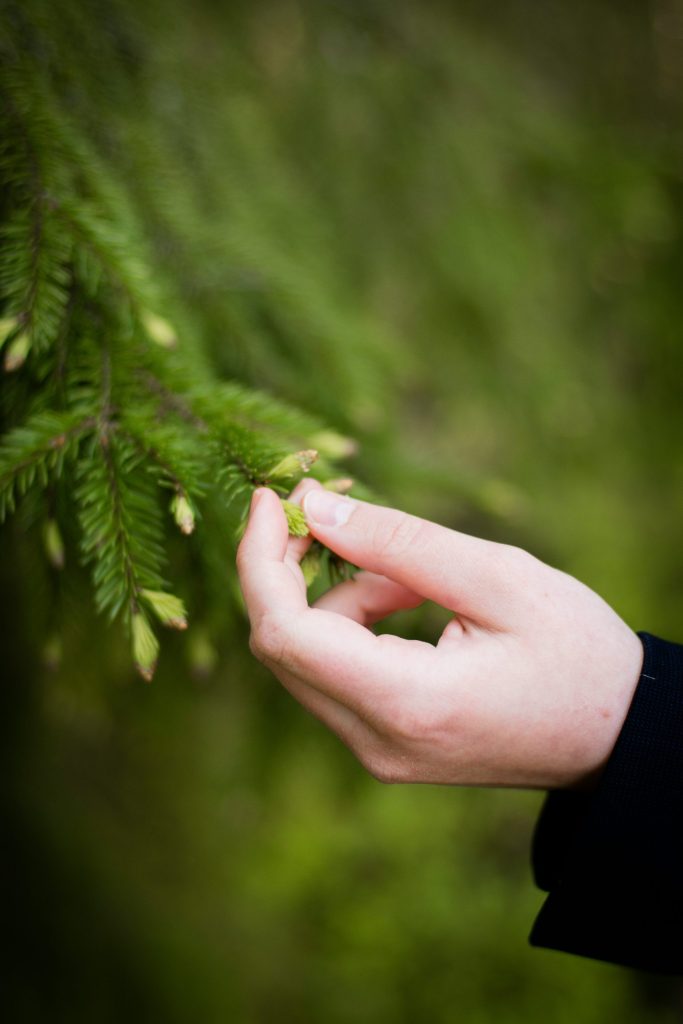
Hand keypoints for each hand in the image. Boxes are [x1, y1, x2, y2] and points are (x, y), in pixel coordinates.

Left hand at [236, 480, 642, 788]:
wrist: (620, 734)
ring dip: (337, 596)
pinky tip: (411, 603)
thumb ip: (399, 542)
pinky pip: (336, 674)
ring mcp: (378, 753)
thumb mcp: (498, 578)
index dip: (262, 559)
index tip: (274, 497)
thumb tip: (316, 507)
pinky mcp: (385, 746)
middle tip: (326, 509)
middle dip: (288, 569)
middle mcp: (377, 742)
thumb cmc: (578, 653)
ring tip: (412, 576)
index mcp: (407, 703)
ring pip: (307, 659)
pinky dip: (355, 624)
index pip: (285, 634)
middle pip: (282, 647)